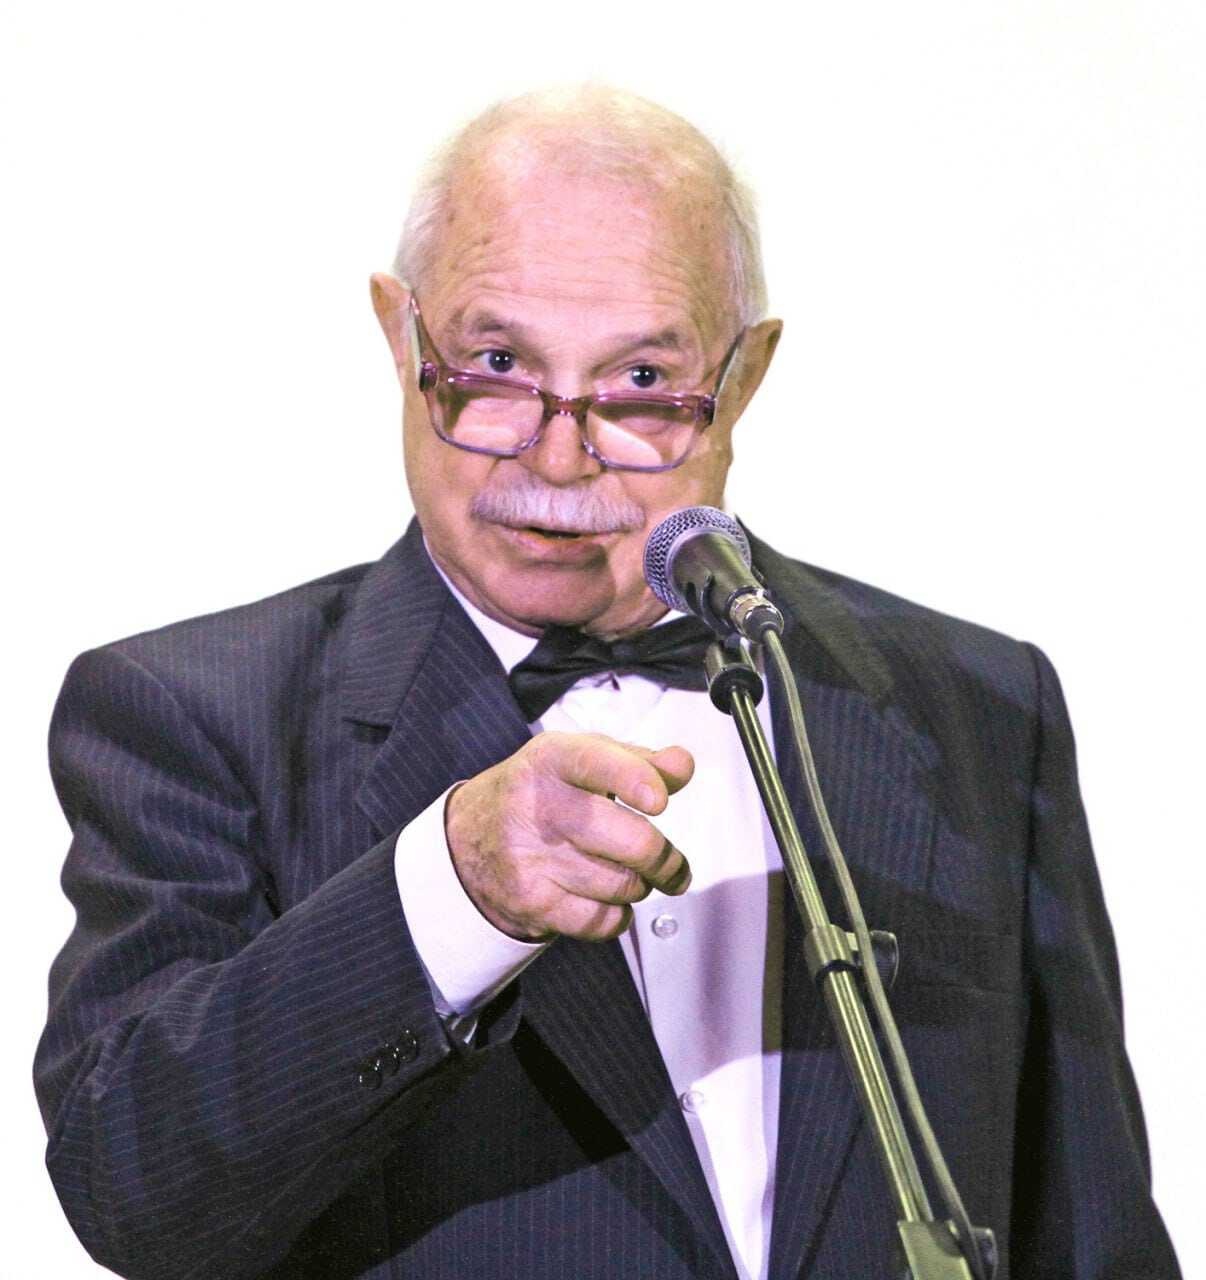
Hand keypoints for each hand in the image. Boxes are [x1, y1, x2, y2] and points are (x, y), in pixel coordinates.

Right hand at [444, 732, 693, 941]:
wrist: (469, 838)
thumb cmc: (542, 793)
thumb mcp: (582, 760)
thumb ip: (640, 761)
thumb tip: (681, 765)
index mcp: (553, 759)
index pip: (594, 761)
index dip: (633, 780)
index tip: (660, 800)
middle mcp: (538, 805)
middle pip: (630, 841)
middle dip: (666, 860)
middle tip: (674, 867)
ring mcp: (531, 857)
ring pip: (622, 885)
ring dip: (640, 886)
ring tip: (630, 875)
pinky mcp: (531, 901)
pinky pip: (602, 921)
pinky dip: (618, 916)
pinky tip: (606, 898)